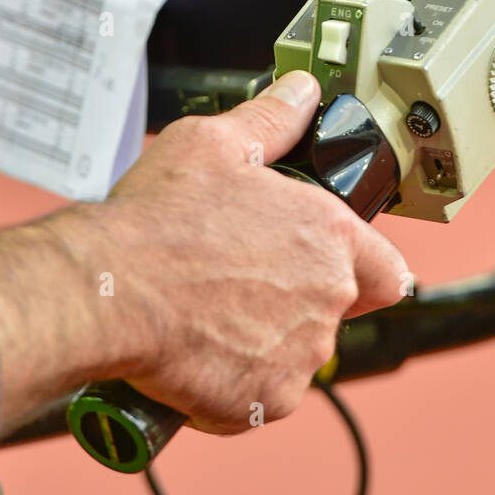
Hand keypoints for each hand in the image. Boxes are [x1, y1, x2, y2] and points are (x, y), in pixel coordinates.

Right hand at [0, 70, 405, 437]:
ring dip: (263, 339)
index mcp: (328, 234)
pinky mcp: (264, 402)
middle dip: (292, 298)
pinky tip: (196, 346)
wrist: (107, 291)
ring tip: (208, 309)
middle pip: (332, 308)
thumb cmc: (159, 219)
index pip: (387, 268)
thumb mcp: (216, 143)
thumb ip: (272, 119)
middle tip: (236, 277)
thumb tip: (301, 92)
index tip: (325, 264)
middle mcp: (327, 298)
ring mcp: (299, 356)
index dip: (361, 266)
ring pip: (293, 352)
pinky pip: (259, 395)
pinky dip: (233, 380)